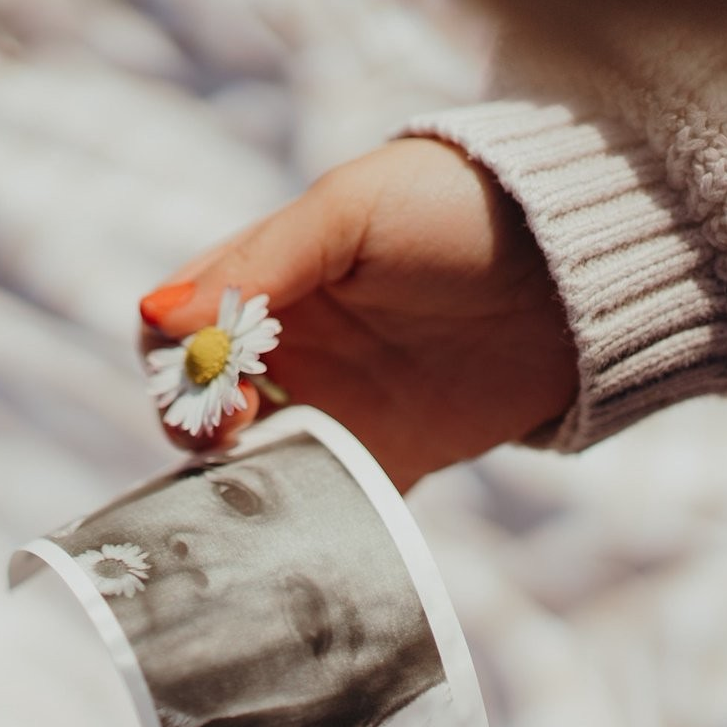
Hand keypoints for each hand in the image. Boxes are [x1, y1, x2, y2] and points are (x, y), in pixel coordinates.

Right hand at [138, 137, 575, 490]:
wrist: (568, 272)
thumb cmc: (455, 211)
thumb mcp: (350, 211)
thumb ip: (259, 263)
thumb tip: (158, 316)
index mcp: (266, 284)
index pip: (174, 329)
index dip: (174, 358)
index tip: (215, 373)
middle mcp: (288, 352)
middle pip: (197, 405)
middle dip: (195, 421)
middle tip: (237, 423)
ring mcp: (333, 410)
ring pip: (248, 460)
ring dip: (236, 476)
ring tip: (260, 475)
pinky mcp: (382, 461)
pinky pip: (322, 499)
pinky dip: (300, 513)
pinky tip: (300, 516)